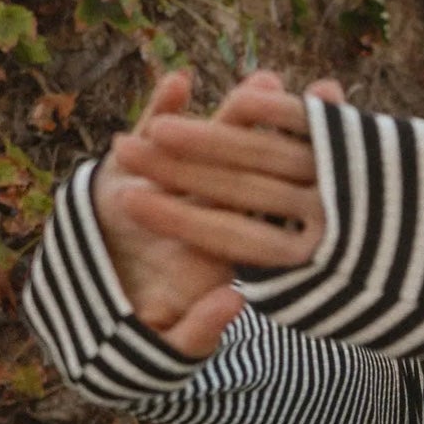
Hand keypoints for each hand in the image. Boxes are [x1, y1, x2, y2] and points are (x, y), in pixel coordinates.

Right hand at [94, 70, 342, 358]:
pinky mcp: (126, 175)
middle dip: (283, 140)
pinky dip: (160, 110)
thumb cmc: (139, 330)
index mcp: (229, 254)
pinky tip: (178, 83)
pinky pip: (151, 136)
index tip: (335, 165)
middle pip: (252, 174)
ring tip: (266, 81)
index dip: (302, 194)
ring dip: (237, 114)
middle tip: (324, 102)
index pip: (268, 223)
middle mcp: (209, 216)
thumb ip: (199, 331)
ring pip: (211, 147)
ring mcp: (171, 191)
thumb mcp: (169, 342)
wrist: (88, 309)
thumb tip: (235, 301)